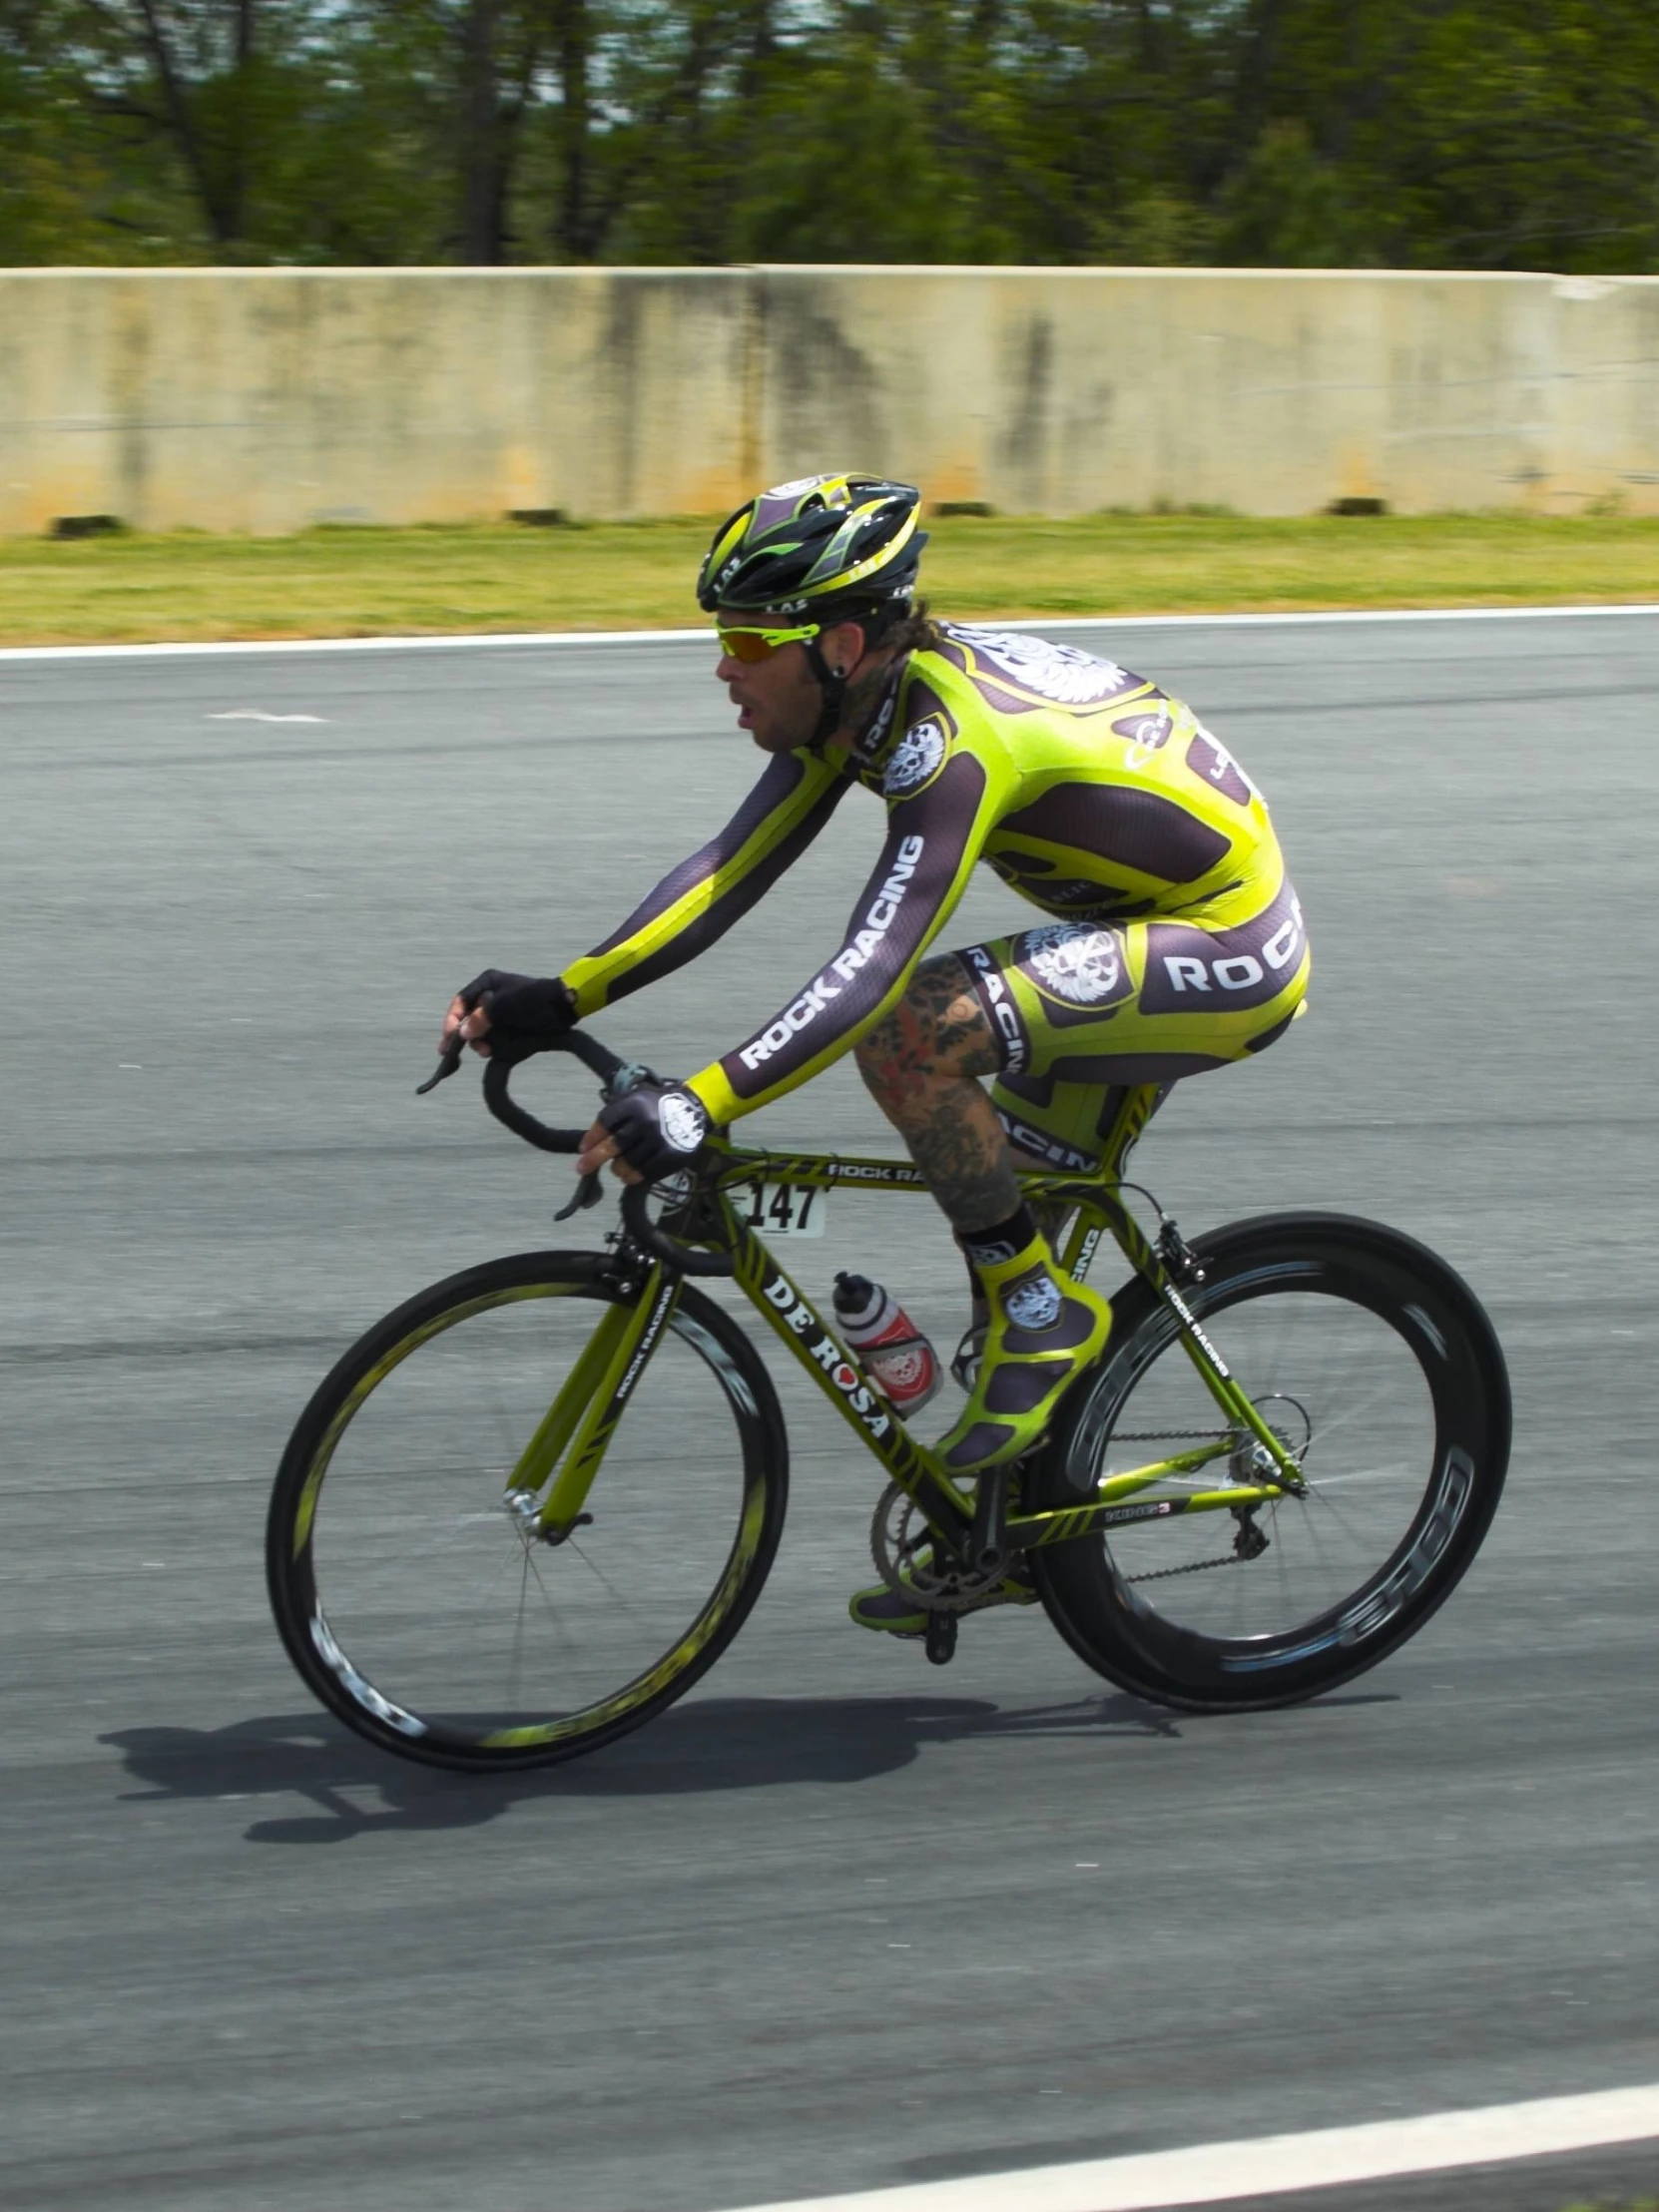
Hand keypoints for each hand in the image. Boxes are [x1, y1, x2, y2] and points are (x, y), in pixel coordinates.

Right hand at [439, 971, 574, 1064]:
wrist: (564, 1006)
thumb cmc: (533, 1000)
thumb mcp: (504, 1006)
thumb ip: (481, 1019)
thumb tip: (461, 1033)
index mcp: (487, 983)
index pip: (460, 1002)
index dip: (452, 1019)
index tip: (450, 1037)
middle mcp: (490, 995)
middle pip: (467, 1017)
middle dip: (463, 1034)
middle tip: (453, 1053)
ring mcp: (500, 1010)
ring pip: (479, 1029)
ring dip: (478, 1041)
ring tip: (485, 1052)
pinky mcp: (510, 1023)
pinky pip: (492, 1035)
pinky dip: (489, 1044)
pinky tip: (490, 1053)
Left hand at [587, 1083, 709, 1184]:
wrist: (693, 1109)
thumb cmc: (656, 1105)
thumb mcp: (635, 1098)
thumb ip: (614, 1116)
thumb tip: (589, 1145)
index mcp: (634, 1103)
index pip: (605, 1122)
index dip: (591, 1138)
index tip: (583, 1149)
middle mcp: (646, 1121)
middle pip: (613, 1145)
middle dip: (594, 1159)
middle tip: (582, 1169)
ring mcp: (660, 1140)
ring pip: (627, 1163)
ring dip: (617, 1169)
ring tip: (618, 1169)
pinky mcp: (671, 1156)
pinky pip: (645, 1173)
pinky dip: (633, 1177)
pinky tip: (630, 1175)